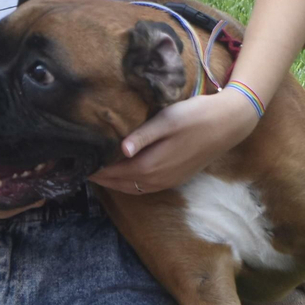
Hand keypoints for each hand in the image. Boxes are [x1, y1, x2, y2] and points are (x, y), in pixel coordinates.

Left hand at [90, 89, 257, 194]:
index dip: (93, 169)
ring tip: (97, 169)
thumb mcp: (167, 121)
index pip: (112, 172)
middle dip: (99, 177)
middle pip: (119, 184)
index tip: (74, 162)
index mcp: (150, 166)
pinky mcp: (175, 178)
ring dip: (114, 181)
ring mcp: (167, 181)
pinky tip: (124, 171)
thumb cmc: (195, 116)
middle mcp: (156, 180)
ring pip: (132, 188)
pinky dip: (129, 182)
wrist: (229, 124)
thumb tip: (120, 149)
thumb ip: (142, 137)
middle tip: (79, 167)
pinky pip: (144, 187)